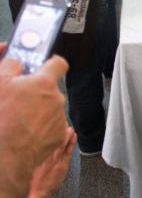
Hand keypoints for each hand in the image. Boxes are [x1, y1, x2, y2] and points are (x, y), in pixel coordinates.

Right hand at [0, 55, 67, 196]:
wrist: (5, 156)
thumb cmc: (2, 120)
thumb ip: (10, 66)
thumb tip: (16, 63)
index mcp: (45, 82)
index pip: (59, 64)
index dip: (51, 64)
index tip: (44, 67)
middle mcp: (56, 98)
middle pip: (50, 89)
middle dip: (37, 92)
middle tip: (19, 100)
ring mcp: (59, 117)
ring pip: (49, 108)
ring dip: (38, 111)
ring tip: (19, 119)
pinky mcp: (58, 135)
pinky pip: (50, 126)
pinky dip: (40, 128)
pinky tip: (25, 132)